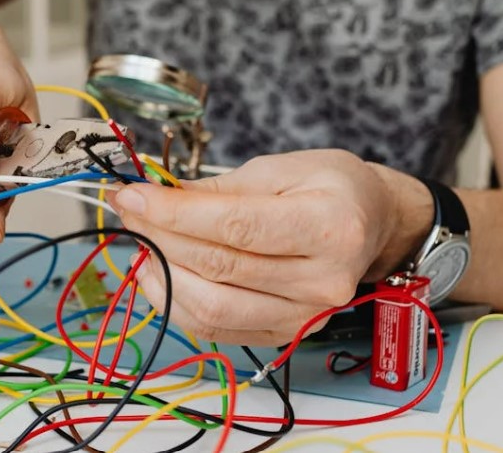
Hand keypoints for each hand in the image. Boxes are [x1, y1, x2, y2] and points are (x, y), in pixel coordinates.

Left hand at [112, 150, 431, 345]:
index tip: (132, 195)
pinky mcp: (286, 334)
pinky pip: (217, 330)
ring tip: (143, 243)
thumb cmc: (330, 188)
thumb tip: (156, 197)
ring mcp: (306, 316)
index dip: (173, 213)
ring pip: (212, 307)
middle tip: (129, 210)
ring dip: (162, 274)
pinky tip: (160, 273)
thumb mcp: (278, 168)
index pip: (235, 227)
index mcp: (330, 227)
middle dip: (160, 236)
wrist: (372, 224)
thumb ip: (217, 189)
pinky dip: (177, 303)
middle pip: (219, 267)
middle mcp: (324, 281)